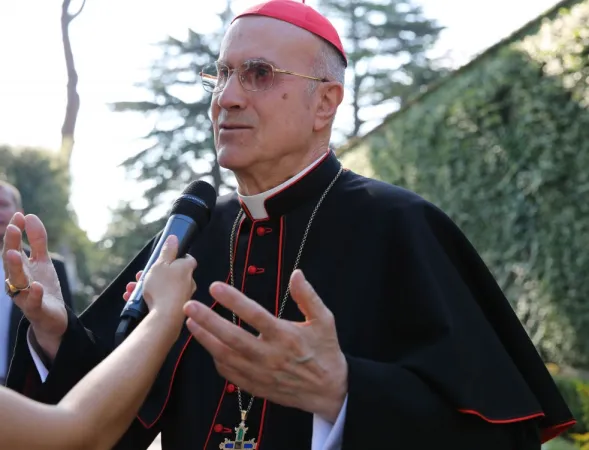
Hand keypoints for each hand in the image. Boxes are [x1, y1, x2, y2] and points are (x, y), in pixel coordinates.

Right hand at [1, 213, 66, 360]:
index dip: (15, 232)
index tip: (19, 214)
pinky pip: (32, 302)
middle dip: (10, 245)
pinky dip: (33, 294)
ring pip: (16, 282)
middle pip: (10, 262)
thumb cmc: (42, 286)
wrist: (52, 318)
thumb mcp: (42, 261)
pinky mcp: (36, 310)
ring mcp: (24, 296)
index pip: (12, 247)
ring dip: (15, 267)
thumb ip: (37, 241)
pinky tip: (36, 286)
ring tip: (15, 253)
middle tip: (11, 228)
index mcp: (18, 268)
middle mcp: (17, 281)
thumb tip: (29, 215)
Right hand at [141, 235, 196, 324]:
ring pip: (163, 287)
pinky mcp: (174, 308)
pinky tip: (133, 299)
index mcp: (187, 269)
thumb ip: (167, 251)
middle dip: (153, 273)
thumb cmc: (163, 288)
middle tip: (141, 275)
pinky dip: (147, 297)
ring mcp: (182, 296)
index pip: (187, 258)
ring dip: (146, 285)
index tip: (166, 257)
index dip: (176, 256)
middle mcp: (188, 282)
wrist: (165, 317)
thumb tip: (174, 238)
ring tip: (132, 288)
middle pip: (171, 273)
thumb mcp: (160, 264)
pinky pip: (160, 299)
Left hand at [183, 269, 347, 421]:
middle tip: (189, 306)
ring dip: (205, 339)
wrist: (329, 391)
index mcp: (286, 336)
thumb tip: (296, 273)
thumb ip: (308, 297)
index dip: (234, 300)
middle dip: (208, 321)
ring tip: (190, 323)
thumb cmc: (325, 351)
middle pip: (233, 338)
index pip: (255, 315)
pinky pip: (230, 374)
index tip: (215, 287)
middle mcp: (270, 356)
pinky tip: (208, 346)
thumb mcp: (324, 321)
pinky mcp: (256, 387)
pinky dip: (216, 360)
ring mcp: (261, 374)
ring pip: (226, 357)